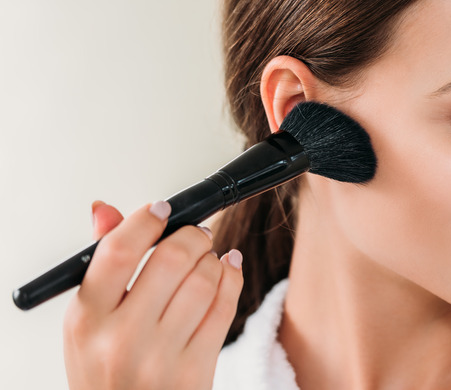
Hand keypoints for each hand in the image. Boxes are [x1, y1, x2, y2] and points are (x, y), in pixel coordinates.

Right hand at [63, 200, 243, 389]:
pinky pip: (224, 308)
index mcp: (86, 320)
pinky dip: (232, 278)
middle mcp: (121, 339)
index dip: (144, 221)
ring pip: (204, 280)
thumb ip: (103, 266)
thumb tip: (106, 211)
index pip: (116, 252)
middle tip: (196, 234)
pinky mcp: (195, 371)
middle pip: (170, 260)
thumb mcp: (89, 325)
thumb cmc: (108, 375)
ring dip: (213, 259)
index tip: (161, 209)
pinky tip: (228, 271)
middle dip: (191, 236)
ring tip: (208, 260)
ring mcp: (160, 357)